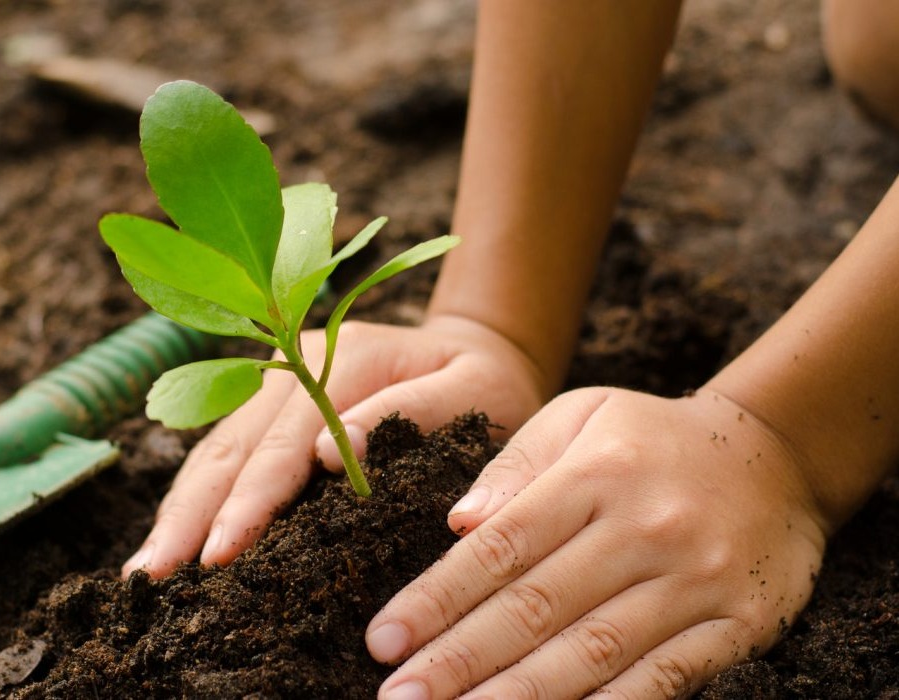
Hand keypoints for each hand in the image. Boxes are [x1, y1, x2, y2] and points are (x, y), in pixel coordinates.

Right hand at [121, 314, 546, 577]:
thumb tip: (330, 453)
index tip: (221, 553)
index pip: (283, 442)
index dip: (249, 500)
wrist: (477, 348)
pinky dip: (194, 497)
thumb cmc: (485, 382)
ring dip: (178, 511)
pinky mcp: (268, 405)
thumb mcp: (474, 390)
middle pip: (230, 446)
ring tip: (145, 570)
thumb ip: (411, 412)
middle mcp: (292, 364)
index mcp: (342, 358)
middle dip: (189, 515)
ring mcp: (273, 381)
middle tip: (153, 576)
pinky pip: (221, 453)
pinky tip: (172, 537)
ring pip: (213, 450)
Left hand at [367, 387, 829, 698]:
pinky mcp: (738, 625)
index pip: (500, 548)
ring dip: (516, 696)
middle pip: (535, 608)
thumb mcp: (581, 414)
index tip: (383, 640)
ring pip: (591, 652)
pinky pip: (663, 680)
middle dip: (459, 660)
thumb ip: (516, 464)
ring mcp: (694, 582)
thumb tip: (458, 523)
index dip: (436, 599)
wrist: (779, 455)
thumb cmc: (651, 438)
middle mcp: (643, 530)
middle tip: (400, 698)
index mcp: (594, 476)